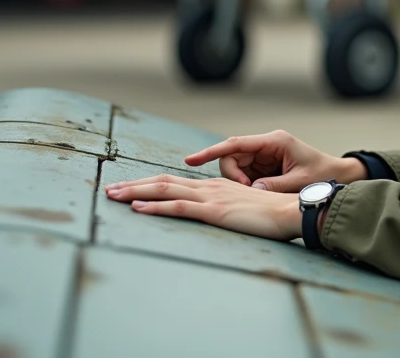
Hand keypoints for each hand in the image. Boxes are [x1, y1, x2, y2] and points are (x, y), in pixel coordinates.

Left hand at [103, 173, 301, 240]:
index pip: (174, 183)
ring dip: (136, 193)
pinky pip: (179, 208)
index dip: (149, 185)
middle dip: (134, 185)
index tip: (129, 189)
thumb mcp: (244, 209)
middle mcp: (208, 188)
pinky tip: (138, 208)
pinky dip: (156, 207)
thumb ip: (227, 209)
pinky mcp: (215, 212)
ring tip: (113, 196)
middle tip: (109, 190)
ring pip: (165, 191)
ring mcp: (210, 198)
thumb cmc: (272, 214)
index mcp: (214, 187)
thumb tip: (216, 216)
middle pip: (163, 182)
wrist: (290, 211)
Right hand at [184, 130, 366, 191]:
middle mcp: (266, 146)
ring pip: (236, 168)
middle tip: (247, 191)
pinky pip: (245, 175)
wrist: (338, 175)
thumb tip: (250, 192)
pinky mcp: (264, 167)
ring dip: (239, 183)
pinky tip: (255, 194)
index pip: (235, 144)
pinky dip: (245, 186)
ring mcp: (264, 156)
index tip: (191, 160)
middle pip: (232, 157)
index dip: (210, 152)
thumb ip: (272, 186)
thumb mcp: (297, 182)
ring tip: (256, 195)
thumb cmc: (321, 175)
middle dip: (232, 176)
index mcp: (273, 142)